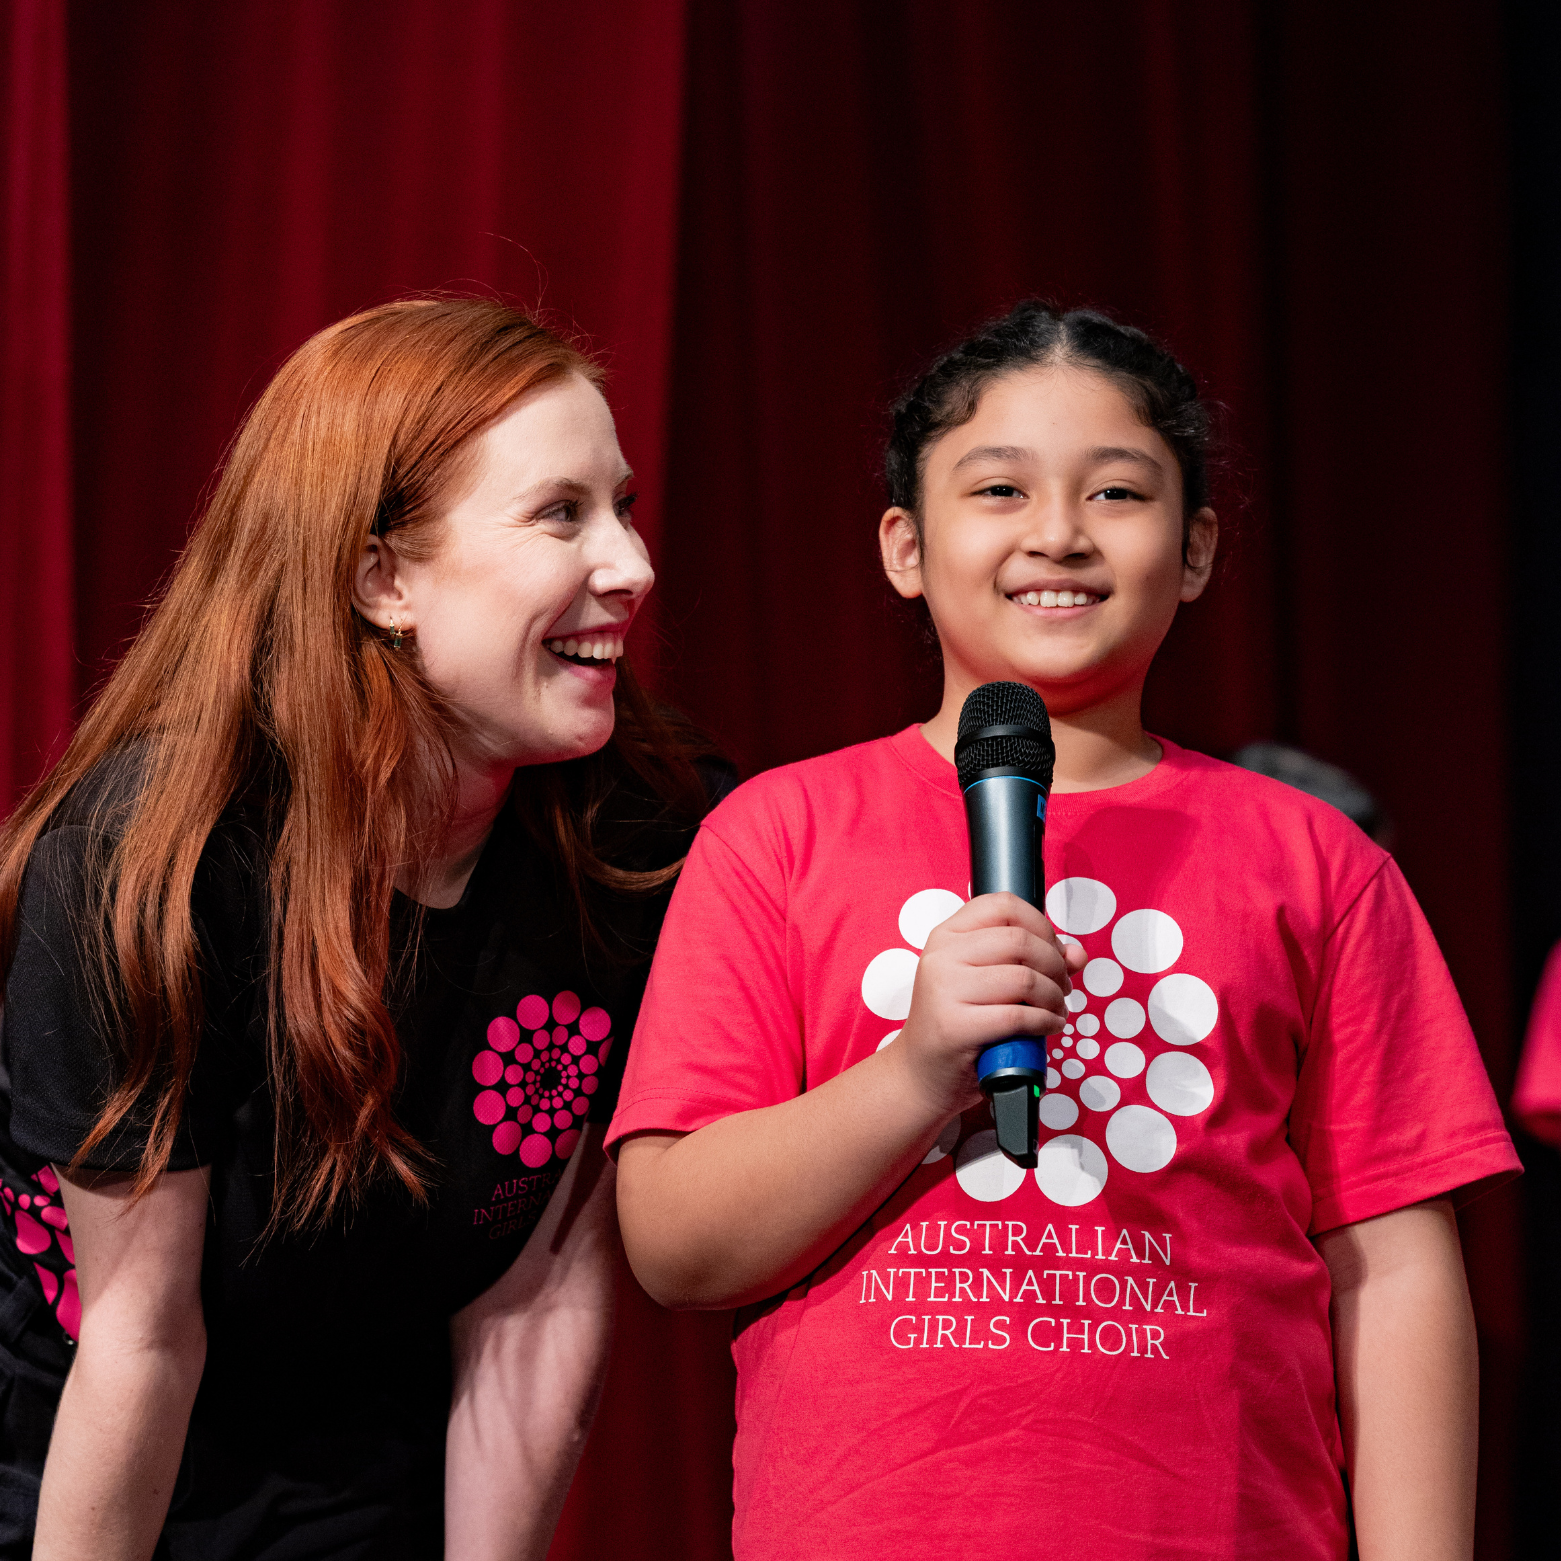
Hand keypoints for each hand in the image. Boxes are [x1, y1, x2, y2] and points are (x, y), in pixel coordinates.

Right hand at [889, 892, 1085, 1118]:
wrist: (921, 1074)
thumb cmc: (958, 1024)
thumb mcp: (988, 982)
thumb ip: (1033, 962)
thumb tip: (1076, 954)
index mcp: (947, 935)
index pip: (1002, 904)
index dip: (1040, 924)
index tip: (1053, 950)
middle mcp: (941, 956)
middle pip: (1020, 940)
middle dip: (1055, 965)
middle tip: (1062, 988)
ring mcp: (944, 990)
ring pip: (1024, 978)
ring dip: (1054, 997)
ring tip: (1055, 1010)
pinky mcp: (955, 1026)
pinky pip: (1018, 1015)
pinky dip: (1045, 1021)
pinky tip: (1048, 1026)